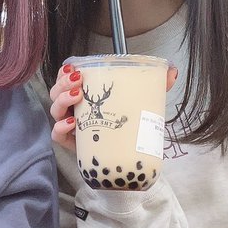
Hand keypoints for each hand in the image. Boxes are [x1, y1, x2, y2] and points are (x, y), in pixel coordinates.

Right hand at [49, 62, 177, 150]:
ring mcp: (71, 127)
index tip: (74, 67)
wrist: (127, 160)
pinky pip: (57, 136)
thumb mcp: (140, 104)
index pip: (66, 79)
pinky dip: (60, 128)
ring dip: (62, 100)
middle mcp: (74, 109)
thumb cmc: (128, 126)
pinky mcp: (72, 145)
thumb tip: (172, 72)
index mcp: (85, 95)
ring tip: (76, 96)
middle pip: (57, 91)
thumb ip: (155, 87)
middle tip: (78, 80)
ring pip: (55, 109)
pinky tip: (71, 123)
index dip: (65, 72)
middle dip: (63, 83)